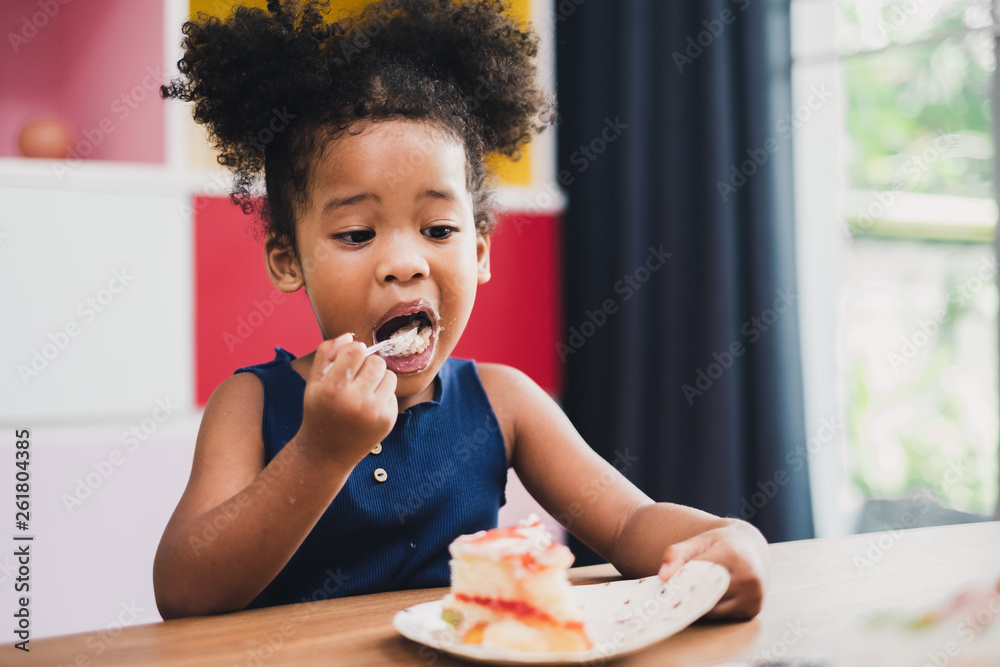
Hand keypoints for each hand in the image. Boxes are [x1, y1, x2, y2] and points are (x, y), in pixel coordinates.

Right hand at [297, 332, 397, 468]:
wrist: (326, 453)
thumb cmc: (319, 411)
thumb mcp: (313, 382)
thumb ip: (326, 353)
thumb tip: (349, 336)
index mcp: (333, 389)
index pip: (356, 351)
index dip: (354, 350)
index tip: (349, 358)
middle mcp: (356, 401)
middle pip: (376, 361)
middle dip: (367, 364)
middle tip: (355, 377)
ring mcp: (375, 413)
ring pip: (390, 375)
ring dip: (378, 378)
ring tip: (363, 390)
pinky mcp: (388, 420)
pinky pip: (393, 393)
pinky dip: (382, 395)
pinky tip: (367, 407)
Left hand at [657, 521, 768, 618]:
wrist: (752, 548)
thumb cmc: (721, 544)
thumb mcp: (699, 541)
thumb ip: (677, 554)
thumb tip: (663, 577)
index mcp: (732, 555)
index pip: (698, 574)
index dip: (680, 581)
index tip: (666, 588)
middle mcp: (748, 577)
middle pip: (706, 595)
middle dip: (687, 596)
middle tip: (672, 597)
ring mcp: (753, 595)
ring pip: (713, 610)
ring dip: (700, 605)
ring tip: (693, 594)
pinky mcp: (754, 608)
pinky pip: (724, 616)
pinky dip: (713, 610)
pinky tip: (711, 597)